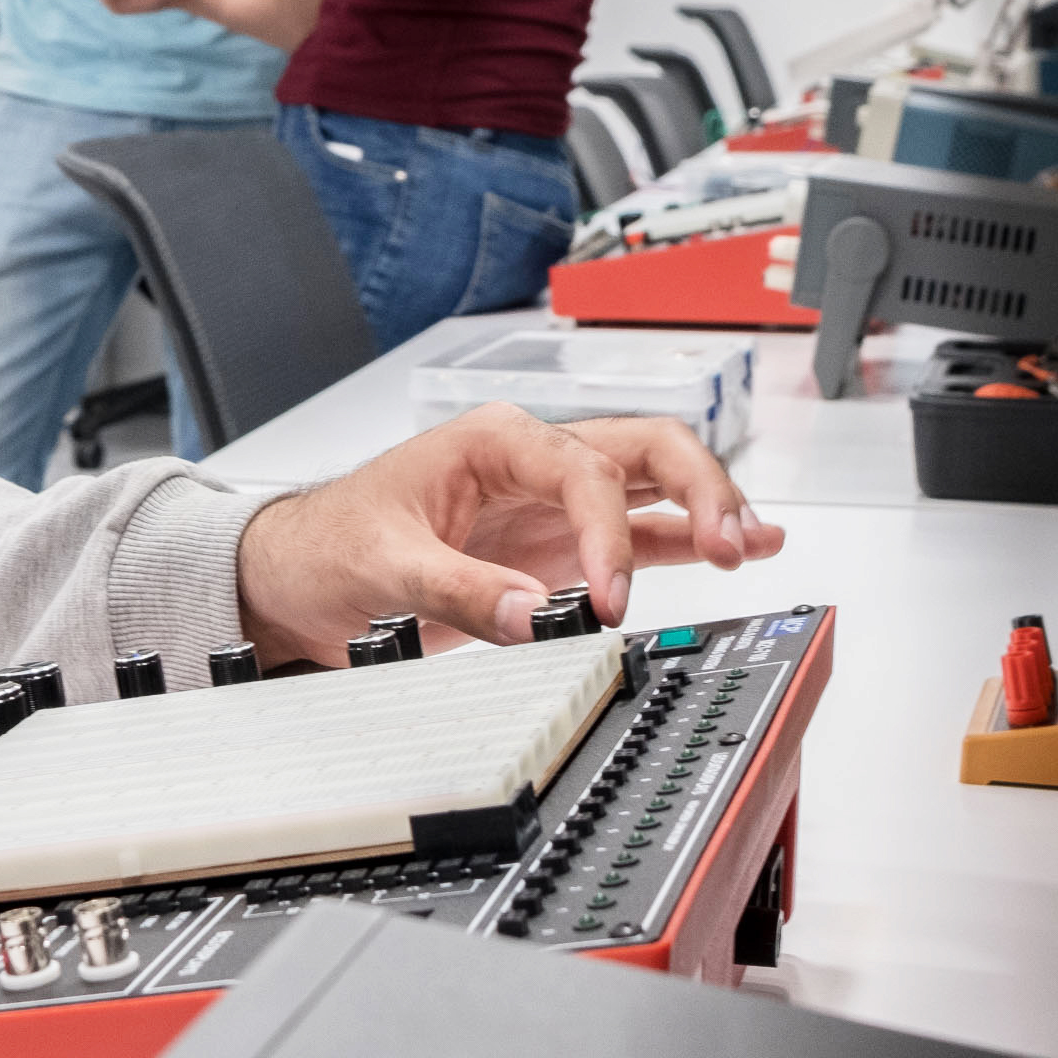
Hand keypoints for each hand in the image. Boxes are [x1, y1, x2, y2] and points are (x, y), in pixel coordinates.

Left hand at [233, 406, 784, 667]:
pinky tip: (743, 547)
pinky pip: (643, 530)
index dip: (607, 538)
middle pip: (646, 449)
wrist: (302, 573)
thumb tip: (531, 615)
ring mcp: (555, 501)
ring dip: (711, 507)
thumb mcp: (384, 566)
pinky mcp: (561, 543)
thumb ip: (461, 590)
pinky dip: (692, 538)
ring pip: (657, 483)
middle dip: (698, 489)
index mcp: (496, 441)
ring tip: (755, 543)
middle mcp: (536, 460)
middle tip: (729, 542)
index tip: (605, 601)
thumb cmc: (333, 544)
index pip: (585, 472)